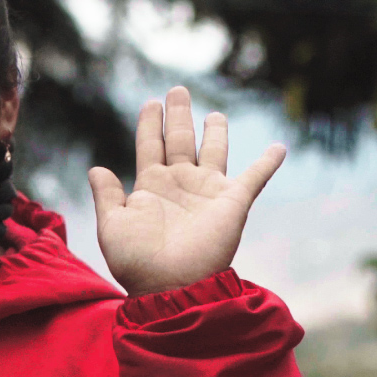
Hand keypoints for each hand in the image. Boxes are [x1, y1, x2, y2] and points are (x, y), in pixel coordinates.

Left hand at [88, 86, 284, 295]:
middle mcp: (180, 183)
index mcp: (150, 186)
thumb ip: (106, 196)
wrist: (169, 285)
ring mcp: (207, 191)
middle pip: (179, 139)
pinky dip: (268, 163)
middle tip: (177, 90)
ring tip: (214, 114)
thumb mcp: (111, 226)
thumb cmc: (136, 261)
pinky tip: (280, 147)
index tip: (151, 103)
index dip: (149, 124)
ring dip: (215, 132)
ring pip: (213, 151)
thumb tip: (96, 167)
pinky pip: (255, 177)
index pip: (149, 145)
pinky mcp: (233, 202)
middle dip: (179, 115)